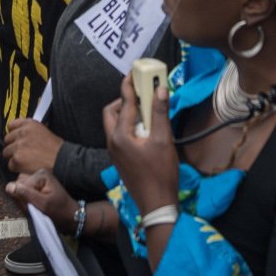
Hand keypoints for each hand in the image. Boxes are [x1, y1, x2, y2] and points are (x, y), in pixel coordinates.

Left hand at [3, 117, 65, 174]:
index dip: (13, 133)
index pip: (11, 125)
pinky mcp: (17, 159)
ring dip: (14, 157)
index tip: (15, 138)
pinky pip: (10, 165)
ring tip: (26, 160)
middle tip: (22, 152)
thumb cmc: (56, 149)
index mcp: (29, 124)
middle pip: (7, 140)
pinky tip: (26, 167)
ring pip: (6, 152)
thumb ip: (29, 131)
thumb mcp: (43, 131)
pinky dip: (17, 168)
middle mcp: (22, 133)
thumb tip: (19, 135)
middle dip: (13, 146)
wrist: (61, 160)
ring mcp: (18, 146)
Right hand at [6, 168, 79, 233]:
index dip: (23, 198)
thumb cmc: (59, 211)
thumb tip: (8, 187)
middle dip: (23, 198)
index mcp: (41, 174)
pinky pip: (24, 193)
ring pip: (20, 189)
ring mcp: (38, 180)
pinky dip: (27, 201)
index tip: (34, 207)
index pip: (20, 184)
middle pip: (19, 185)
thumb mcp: (42, 205)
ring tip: (36, 207)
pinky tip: (36, 206)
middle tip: (35, 208)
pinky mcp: (37, 187)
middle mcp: (38, 174)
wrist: (71, 217)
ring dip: (25, 201)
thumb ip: (25, 195)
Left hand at [102, 72, 177, 211]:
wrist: (155, 204)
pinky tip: (145, 131)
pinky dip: (128, 126)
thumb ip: (160, 113)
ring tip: (146, 113)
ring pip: (114, 124)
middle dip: (124, 100)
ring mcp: (114, 152)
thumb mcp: (163, 141)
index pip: (125, 102)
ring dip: (127, 113)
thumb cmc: (160, 172)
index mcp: (121, 135)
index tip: (136, 71)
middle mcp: (112, 141)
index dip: (131, 84)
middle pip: (111, 112)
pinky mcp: (120, 159)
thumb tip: (160, 89)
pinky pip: (119, 135)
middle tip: (141, 96)